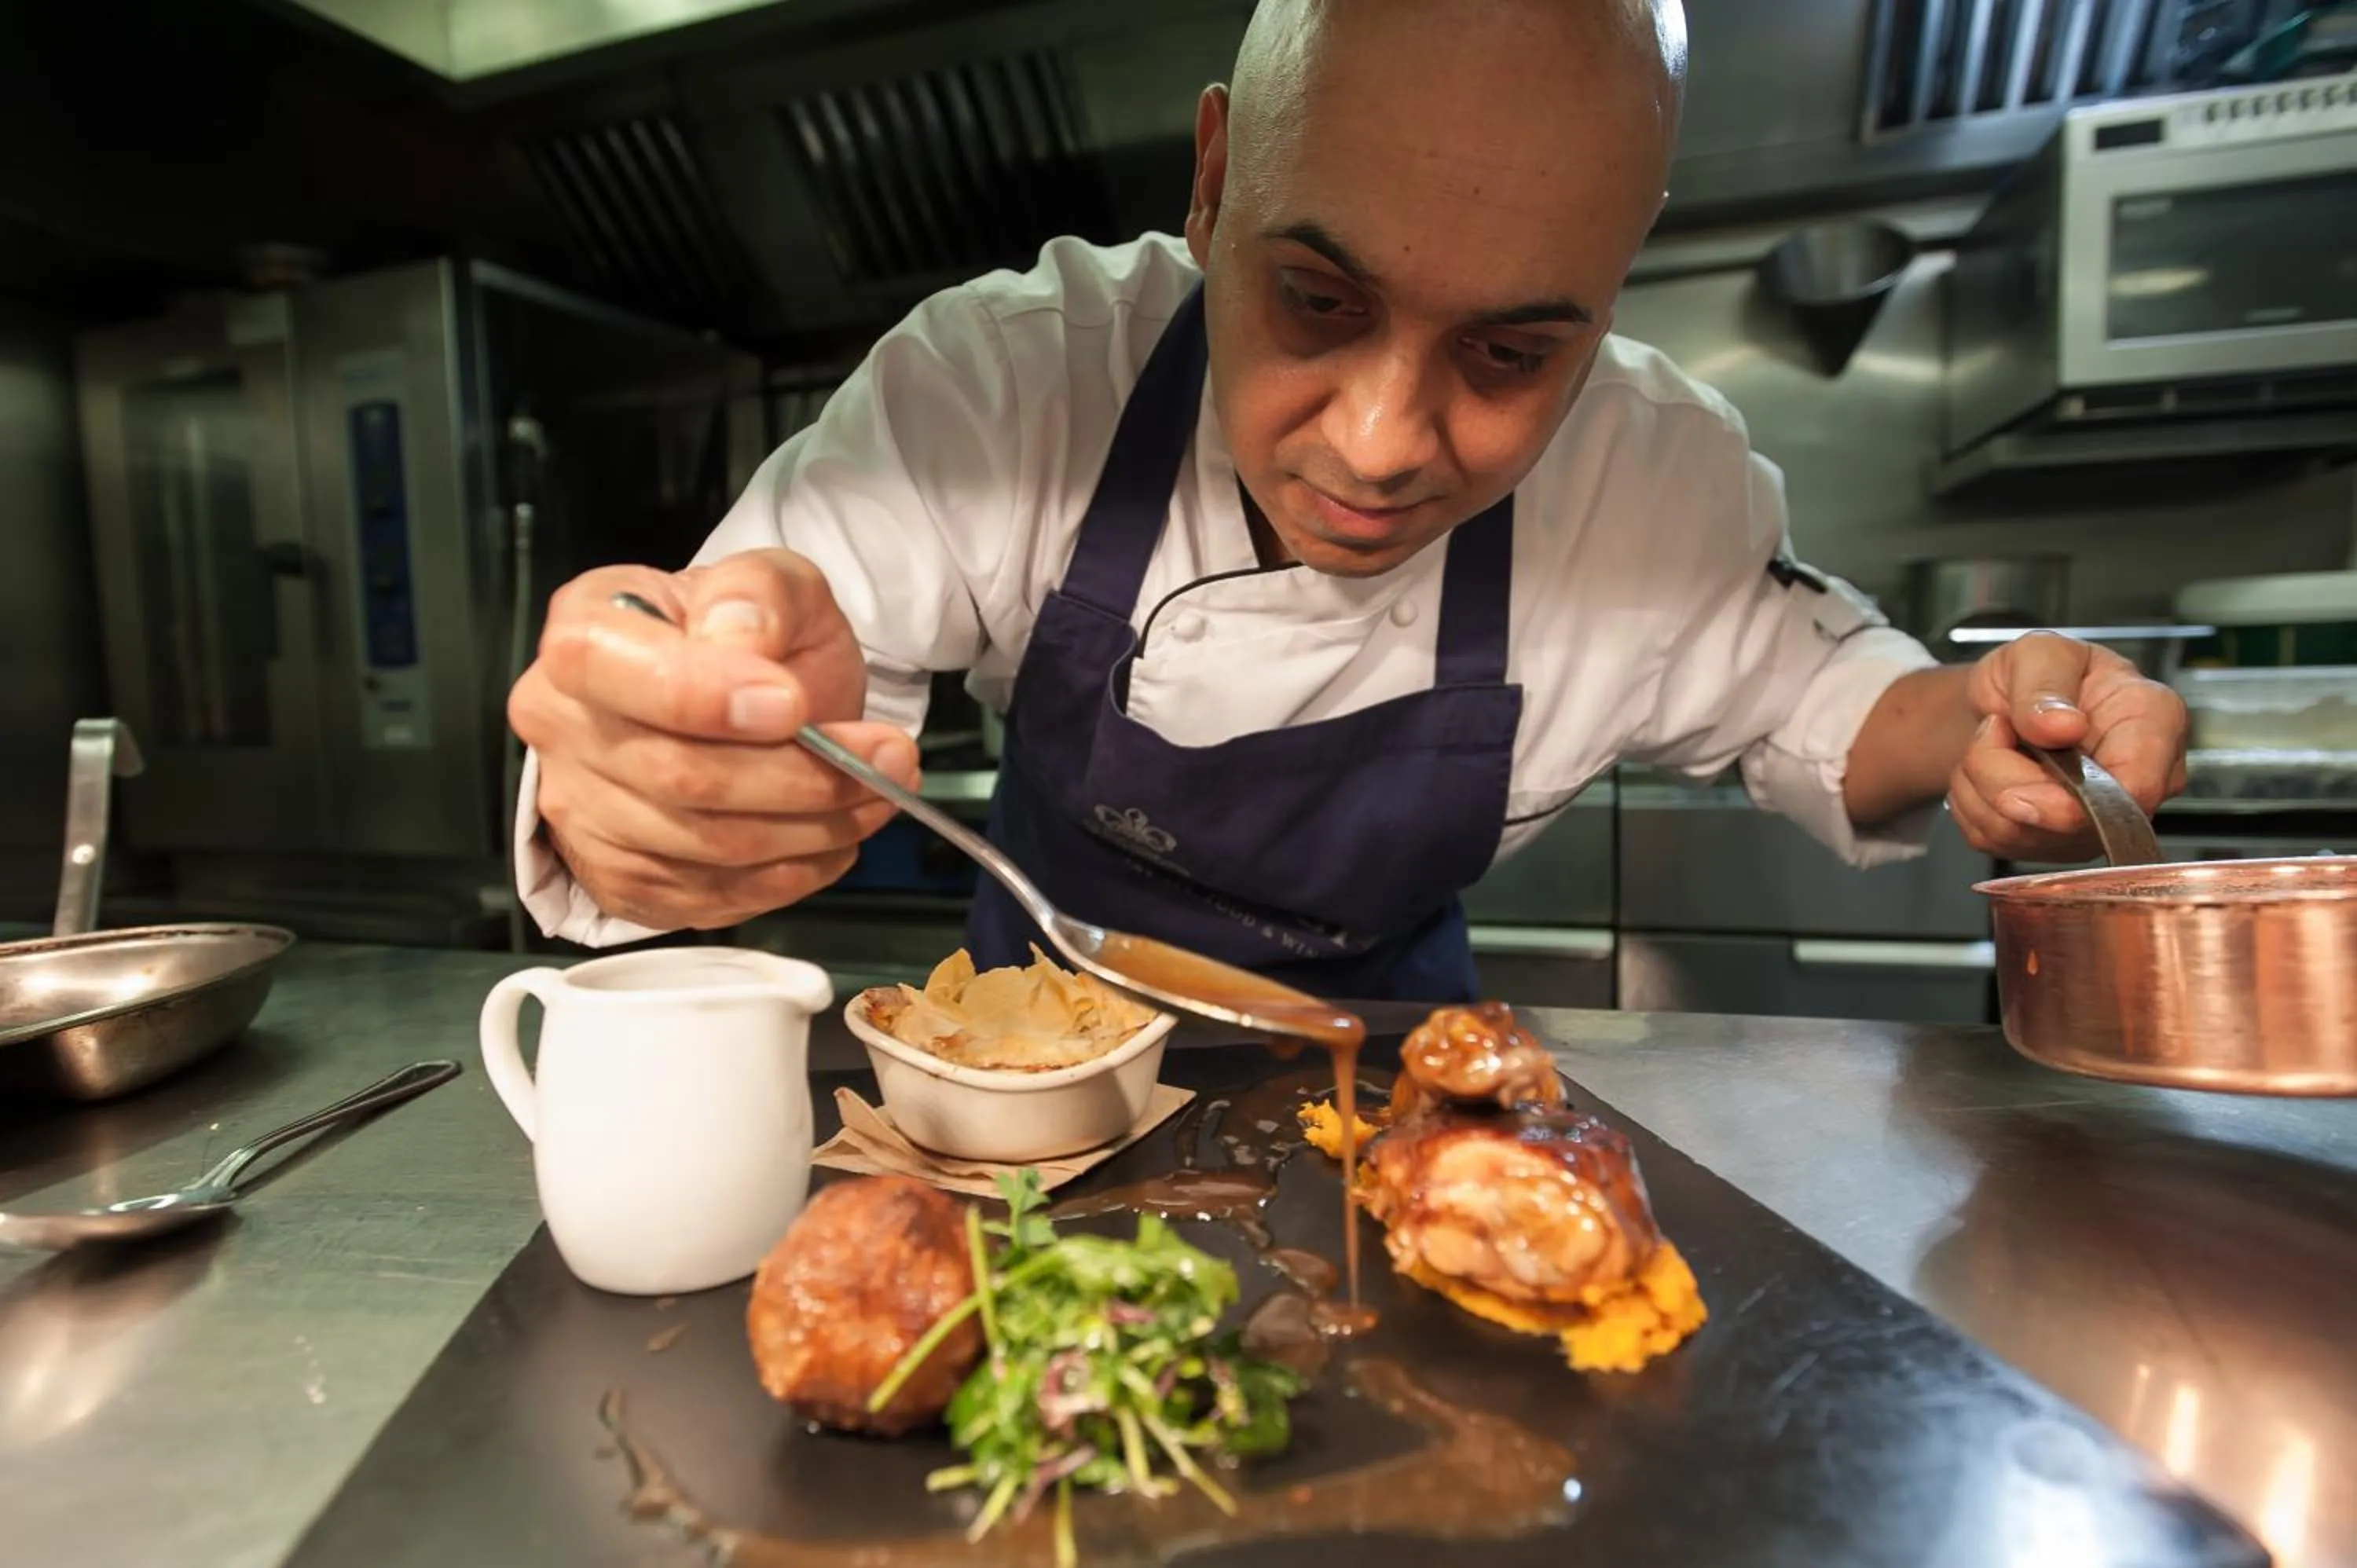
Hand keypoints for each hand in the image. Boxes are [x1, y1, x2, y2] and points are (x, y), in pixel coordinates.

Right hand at [507, 549, 920, 929]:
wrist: (754, 702)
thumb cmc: (754, 643)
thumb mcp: (775, 585)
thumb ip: (758, 594)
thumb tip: (739, 639)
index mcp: (584, 631)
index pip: (606, 667)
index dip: (701, 696)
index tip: (793, 706)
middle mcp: (559, 723)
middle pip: (676, 774)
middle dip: (800, 775)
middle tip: (887, 759)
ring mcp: (581, 810)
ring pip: (705, 845)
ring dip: (812, 828)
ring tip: (878, 793)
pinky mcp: (620, 879)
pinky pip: (712, 896)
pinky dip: (792, 873)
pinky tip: (834, 837)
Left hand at [1948, 632, 2187, 861]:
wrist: (2008, 702)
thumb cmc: (2043, 674)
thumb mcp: (2040, 653)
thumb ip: (2047, 684)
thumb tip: (2063, 727)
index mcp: (2154, 722)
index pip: (2138, 785)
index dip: (2080, 794)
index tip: (2030, 764)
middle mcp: (2139, 782)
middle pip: (2071, 819)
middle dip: (2007, 776)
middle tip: (1995, 728)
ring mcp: (2099, 821)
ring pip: (2022, 832)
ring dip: (1982, 784)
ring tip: (1996, 743)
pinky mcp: (2055, 843)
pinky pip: (1996, 840)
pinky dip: (1972, 804)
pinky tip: (1990, 771)